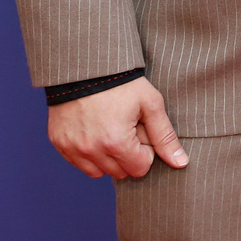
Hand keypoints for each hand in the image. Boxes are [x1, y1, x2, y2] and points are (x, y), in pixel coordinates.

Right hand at [47, 77, 187, 179]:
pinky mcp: (59, 143)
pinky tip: (95, 132)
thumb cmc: (123, 84)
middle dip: (129, 155)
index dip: (146, 151)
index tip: (142, 131)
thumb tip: (181, 163)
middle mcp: (91, 150)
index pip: (140, 168)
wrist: (86, 67)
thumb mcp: (151, 105)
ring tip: (111, 131)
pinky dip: (89, 154)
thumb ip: (165, 137)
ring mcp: (72, 148)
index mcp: (116, 142)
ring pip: (98, 172)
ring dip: (109, 158)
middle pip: (120, 172)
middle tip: (127, 129)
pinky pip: (78, 163)